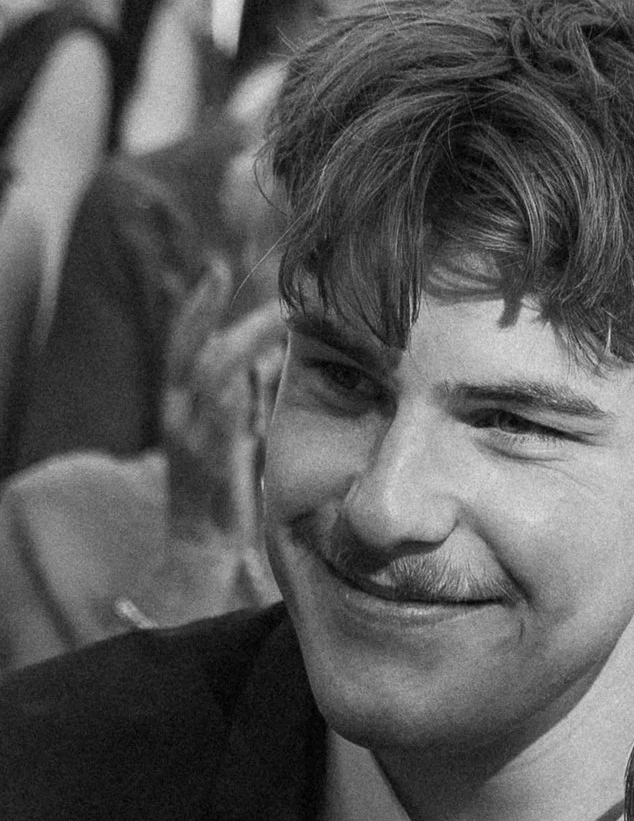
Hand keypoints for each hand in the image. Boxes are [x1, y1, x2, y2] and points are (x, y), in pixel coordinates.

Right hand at [160, 266, 285, 578]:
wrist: (202, 551)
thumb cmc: (223, 498)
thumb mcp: (228, 441)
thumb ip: (236, 406)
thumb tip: (260, 372)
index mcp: (178, 406)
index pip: (183, 344)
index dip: (197, 306)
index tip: (216, 270)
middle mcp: (176, 414)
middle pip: (187, 347)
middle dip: (205, 307)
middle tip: (225, 270)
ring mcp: (189, 436)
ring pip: (210, 372)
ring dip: (241, 338)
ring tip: (270, 313)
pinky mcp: (209, 460)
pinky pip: (221, 413)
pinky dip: (241, 383)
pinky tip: (263, 360)